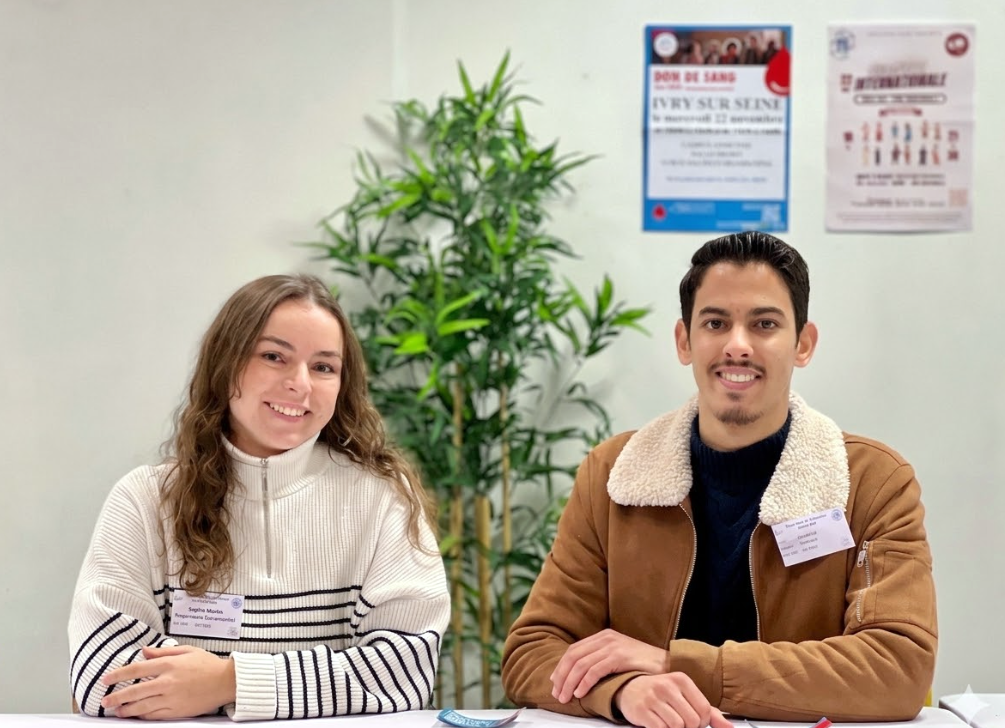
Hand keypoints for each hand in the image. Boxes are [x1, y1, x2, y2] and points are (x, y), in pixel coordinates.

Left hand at [101, 645, 235, 719]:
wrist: (226, 682)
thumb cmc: (207, 664)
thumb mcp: (186, 651)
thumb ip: (163, 652)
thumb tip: (143, 652)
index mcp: (169, 665)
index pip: (136, 669)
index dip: (118, 675)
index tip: (106, 680)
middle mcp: (167, 682)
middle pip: (134, 691)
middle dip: (116, 697)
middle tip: (104, 702)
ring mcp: (171, 698)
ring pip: (142, 706)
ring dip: (126, 709)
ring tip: (117, 711)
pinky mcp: (177, 711)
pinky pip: (154, 715)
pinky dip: (142, 716)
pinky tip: (136, 715)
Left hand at [550, 629, 665, 702]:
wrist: (670, 664)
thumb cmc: (644, 666)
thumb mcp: (620, 658)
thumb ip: (602, 661)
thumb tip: (580, 676)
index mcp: (603, 636)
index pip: (574, 650)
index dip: (561, 667)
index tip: (555, 682)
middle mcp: (606, 638)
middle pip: (574, 656)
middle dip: (562, 676)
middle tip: (557, 694)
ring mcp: (613, 646)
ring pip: (581, 664)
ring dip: (570, 682)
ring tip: (565, 697)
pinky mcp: (620, 656)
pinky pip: (595, 670)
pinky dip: (584, 682)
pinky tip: (580, 693)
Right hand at [615, 673, 732, 727]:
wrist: (629, 689)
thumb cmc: (661, 694)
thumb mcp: (685, 696)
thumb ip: (708, 711)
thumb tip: (729, 727)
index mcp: (681, 679)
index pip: (704, 710)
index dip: (701, 722)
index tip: (693, 722)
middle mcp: (667, 685)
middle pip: (692, 721)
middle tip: (680, 724)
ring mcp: (653, 697)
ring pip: (677, 726)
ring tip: (669, 723)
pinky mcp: (641, 710)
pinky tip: (659, 724)